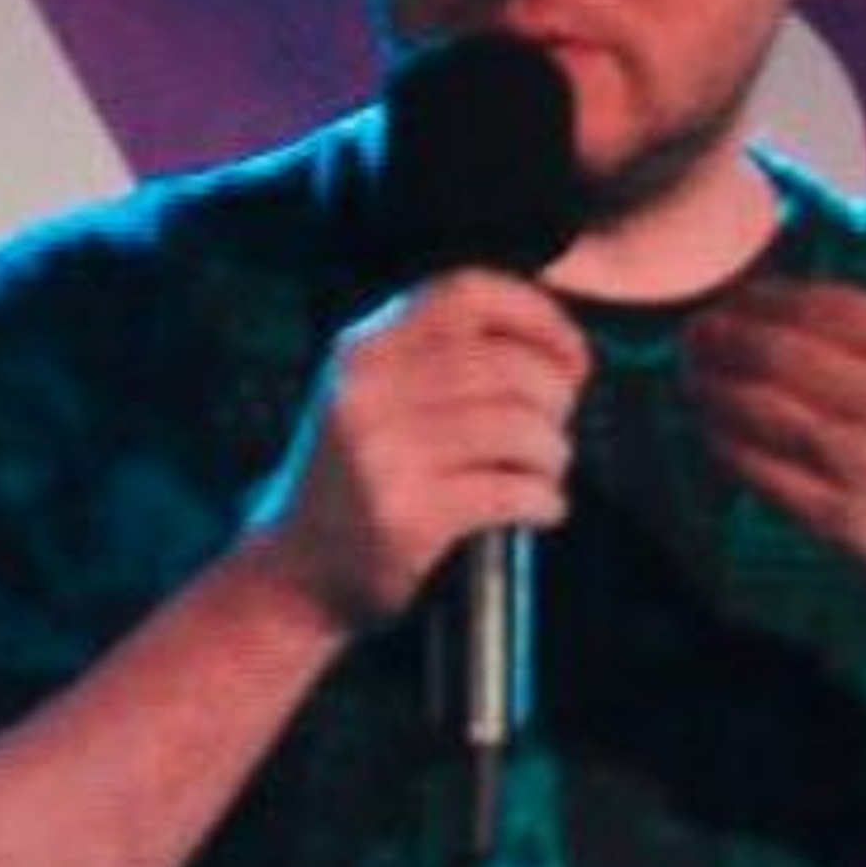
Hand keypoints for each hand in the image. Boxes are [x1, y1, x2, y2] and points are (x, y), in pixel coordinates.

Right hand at [242, 270, 589, 633]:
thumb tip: (556, 348)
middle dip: (556, 398)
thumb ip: (438, 358)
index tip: (571, 357)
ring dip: (553, 453)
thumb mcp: (370, 396)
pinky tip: (542, 509)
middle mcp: (368, 393)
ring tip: (545, 473)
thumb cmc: (357, 481)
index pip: (466, 293)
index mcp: (361, 351)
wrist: (294, 572)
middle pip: (508, 365)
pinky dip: (546, 500)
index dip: (537, 316)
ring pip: (519, 428)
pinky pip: (513, 491)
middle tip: (555, 428)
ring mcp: (385, 455)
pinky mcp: (409, 516)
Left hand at [682, 168, 865, 628]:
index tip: (740, 298)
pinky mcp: (846, 522)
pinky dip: (726, 445)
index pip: (824, 307)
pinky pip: (764, 473)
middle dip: (727, 336)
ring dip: (712, 385)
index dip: (770, 299)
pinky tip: (709, 427)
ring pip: (761, 410)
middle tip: (696, 328)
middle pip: (781, 353)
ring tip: (690, 370)